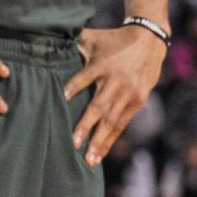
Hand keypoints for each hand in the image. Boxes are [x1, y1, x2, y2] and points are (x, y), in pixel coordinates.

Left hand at [64, 24, 166, 165]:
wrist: (150, 40)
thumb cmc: (114, 40)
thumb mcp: (95, 38)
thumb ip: (74, 43)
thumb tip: (45, 41)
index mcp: (104, 63)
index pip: (87, 75)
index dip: (75, 85)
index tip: (63, 96)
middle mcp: (117, 80)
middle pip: (100, 105)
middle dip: (86, 125)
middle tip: (73, 142)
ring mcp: (129, 92)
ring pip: (112, 120)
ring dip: (99, 140)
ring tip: (89, 159)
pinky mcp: (138, 100)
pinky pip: (122, 123)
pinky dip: (111, 139)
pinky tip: (101, 154)